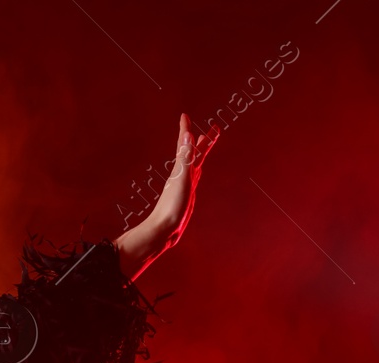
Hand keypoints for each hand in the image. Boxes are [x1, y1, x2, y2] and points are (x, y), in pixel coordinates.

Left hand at [114, 113, 218, 279]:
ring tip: (206, 141)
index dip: (185, 130)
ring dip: (201, 151)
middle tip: (215, 127)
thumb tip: (188, 135)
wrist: (163, 231)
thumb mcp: (181, 178)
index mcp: (181, 169)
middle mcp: (183, 175)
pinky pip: (195, 177)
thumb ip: (185, 157)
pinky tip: (199, 170)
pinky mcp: (187, 196)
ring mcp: (185, 185)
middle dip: (204, 139)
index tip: (184, 115)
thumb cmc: (171, 206)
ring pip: (196, 163)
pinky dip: (199, 169)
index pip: (184, 144)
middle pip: (195, 152)